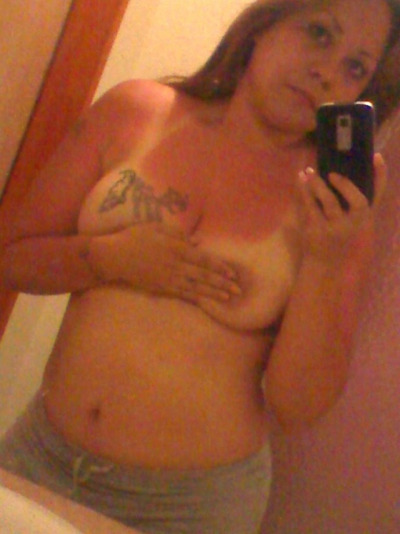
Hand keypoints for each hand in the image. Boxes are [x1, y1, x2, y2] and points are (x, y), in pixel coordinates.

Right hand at [110, 224, 241, 302]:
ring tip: (228, 298)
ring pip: (196, 288)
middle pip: (203, 276)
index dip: (219, 267)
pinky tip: (206, 302)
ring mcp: (168, 279)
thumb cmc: (134, 237)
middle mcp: (175, 265)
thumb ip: (178, 235)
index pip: (203, 259)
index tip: (233, 273)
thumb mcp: (156, 228)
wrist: (113, 256)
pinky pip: (182, 294)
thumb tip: (198, 242)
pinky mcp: (161, 288)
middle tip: (239, 291)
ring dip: (213, 293)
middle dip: (222, 283)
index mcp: (176, 248)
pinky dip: (196, 298)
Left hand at [297, 153, 386, 264]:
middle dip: (345, 184)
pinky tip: (300, 180)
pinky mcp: (317, 231)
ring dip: (318, 184)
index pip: (378, 195)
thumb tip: (337, 170)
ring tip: (308, 172)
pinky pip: (310, 206)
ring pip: (329, 202)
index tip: (376, 156)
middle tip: (331, 173)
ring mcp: (336, 229)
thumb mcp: (350, 223)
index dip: (380, 175)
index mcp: (364, 218)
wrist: (322, 266)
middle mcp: (354, 225)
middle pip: (358, 201)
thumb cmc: (337, 239)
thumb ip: (350, 202)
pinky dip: (304, 191)